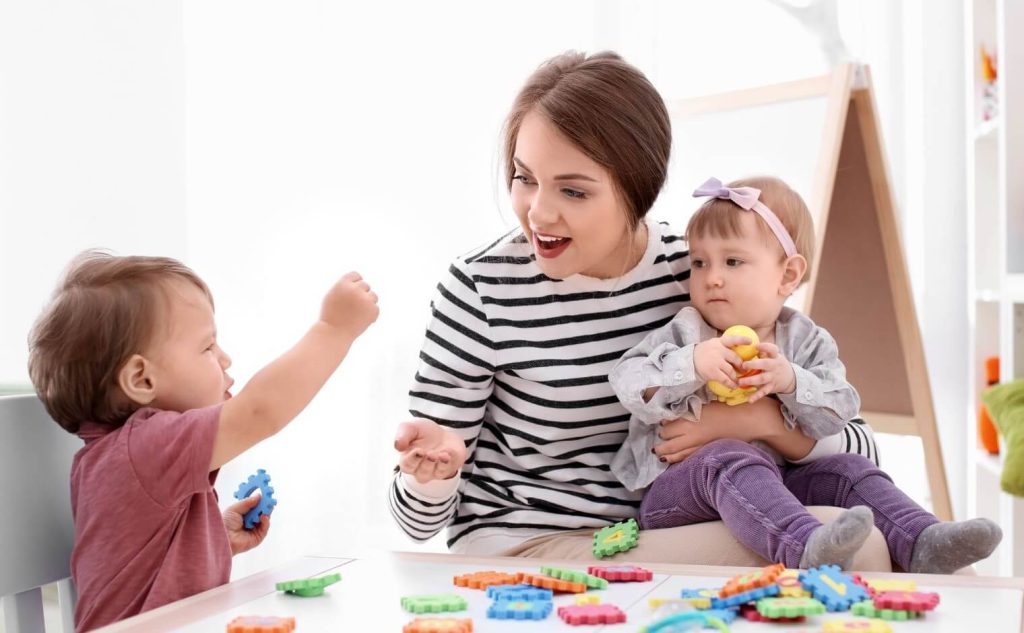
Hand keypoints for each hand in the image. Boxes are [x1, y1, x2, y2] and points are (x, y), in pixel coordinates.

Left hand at [223, 494, 270, 554]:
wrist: (223, 537)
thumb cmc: (225, 523)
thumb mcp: (234, 509)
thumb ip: (247, 502)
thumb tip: (259, 496)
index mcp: (243, 514)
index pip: (254, 506)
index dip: (260, 500)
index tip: (265, 494)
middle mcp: (249, 521)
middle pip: (261, 512)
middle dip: (265, 505)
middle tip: (269, 500)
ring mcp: (254, 529)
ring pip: (265, 519)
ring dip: (266, 512)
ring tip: (266, 507)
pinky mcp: (258, 537)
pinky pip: (265, 528)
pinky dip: (266, 521)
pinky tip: (263, 516)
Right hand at [321, 272, 379, 337]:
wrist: (334, 333)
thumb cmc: (331, 315)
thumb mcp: (332, 295)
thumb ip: (344, 286)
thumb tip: (358, 280)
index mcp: (343, 284)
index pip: (356, 275)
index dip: (354, 284)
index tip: (351, 292)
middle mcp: (355, 289)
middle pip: (365, 285)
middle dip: (361, 294)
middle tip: (352, 307)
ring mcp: (365, 299)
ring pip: (373, 295)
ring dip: (367, 303)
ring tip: (356, 314)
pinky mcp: (373, 310)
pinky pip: (375, 308)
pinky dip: (370, 314)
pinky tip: (360, 320)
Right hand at [394, 419, 466, 483]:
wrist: (443, 433)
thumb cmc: (423, 433)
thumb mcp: (411, 428)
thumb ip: (403, 434)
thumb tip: (398, 446)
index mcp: (408, 460)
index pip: (407, 465)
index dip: (412, 459)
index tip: (418, 450)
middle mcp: (421, 469)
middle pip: (421, 473)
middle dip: (426, 463)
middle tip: (430, 453)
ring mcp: (435, 471)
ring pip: (435, 474)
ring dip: (438, 464)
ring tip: (441, 454)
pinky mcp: (448, 468)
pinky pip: (448, 469)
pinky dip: (448, 462)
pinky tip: (448, 453)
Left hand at [654, 398, 783, 462]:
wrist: (748, 419)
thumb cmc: (728, 407)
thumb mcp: (705, 404)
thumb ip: (688, 411)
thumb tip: (673, 416)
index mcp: (690, 419)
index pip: (667, 427)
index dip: (663, 428)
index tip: (661, 427)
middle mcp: (692, 434)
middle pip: (669, 443)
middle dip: (661, 446)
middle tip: (656, 446)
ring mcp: (700, 445)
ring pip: (677, 455)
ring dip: (667, 455)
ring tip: (660, 456)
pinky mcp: (708, 451)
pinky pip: (690, 459)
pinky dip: (680, 461)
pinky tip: (675, 461)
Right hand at [693, 335, 748, 387]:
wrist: (689, 361)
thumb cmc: (704, 353)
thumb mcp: (713, 345)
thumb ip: (724, 346)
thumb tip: (741, 351)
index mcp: (719, 342)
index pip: (732, 339)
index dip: (742, 340)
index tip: (750, 341)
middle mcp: (718, 350)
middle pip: (735, 358)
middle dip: (741, 365)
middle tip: (744, 370)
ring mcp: (715, 361)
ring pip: (731, 370)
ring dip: (736, 377)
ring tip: (738, 380)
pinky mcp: (713, 372)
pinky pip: (726, 379)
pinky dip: (731, 384)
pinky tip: (734, 386)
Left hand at [739, 342, 795, 402]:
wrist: (790, 378)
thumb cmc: (775, 363)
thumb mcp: (772, 356)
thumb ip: (762, 351)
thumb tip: (747, 343)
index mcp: (774, 356)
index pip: (772, 349)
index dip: (765, 347)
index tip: (756, 345)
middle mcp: (774, 366)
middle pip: (765, 364)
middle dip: (754, 364)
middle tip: (743, 365)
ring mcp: (773, 377)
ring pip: (762, 379)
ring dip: (751, 380)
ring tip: (740, 382)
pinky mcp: (771, 387)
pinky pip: (763, 392)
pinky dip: (756, 396)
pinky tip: (749, 400)